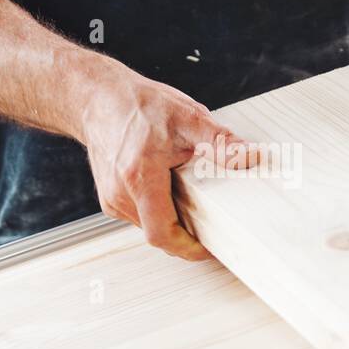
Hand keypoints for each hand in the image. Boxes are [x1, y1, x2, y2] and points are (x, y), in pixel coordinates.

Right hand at [80, 66, 252, 260]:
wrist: (99, 98)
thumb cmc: (137, 105)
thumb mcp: (187, 117)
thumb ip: (220, 141)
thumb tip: (249, 156)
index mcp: (139, 177)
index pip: (162, 233)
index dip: (188, 249)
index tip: (208, 249)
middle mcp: (120, 193)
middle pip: (158, 232)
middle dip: (186, 233)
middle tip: (211, 223)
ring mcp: (112, 198)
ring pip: (148, 225)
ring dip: (171, 220)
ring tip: (189, 198)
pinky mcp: (109, 198)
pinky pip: (139, 215)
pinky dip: (158, 209)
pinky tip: (169, 189)